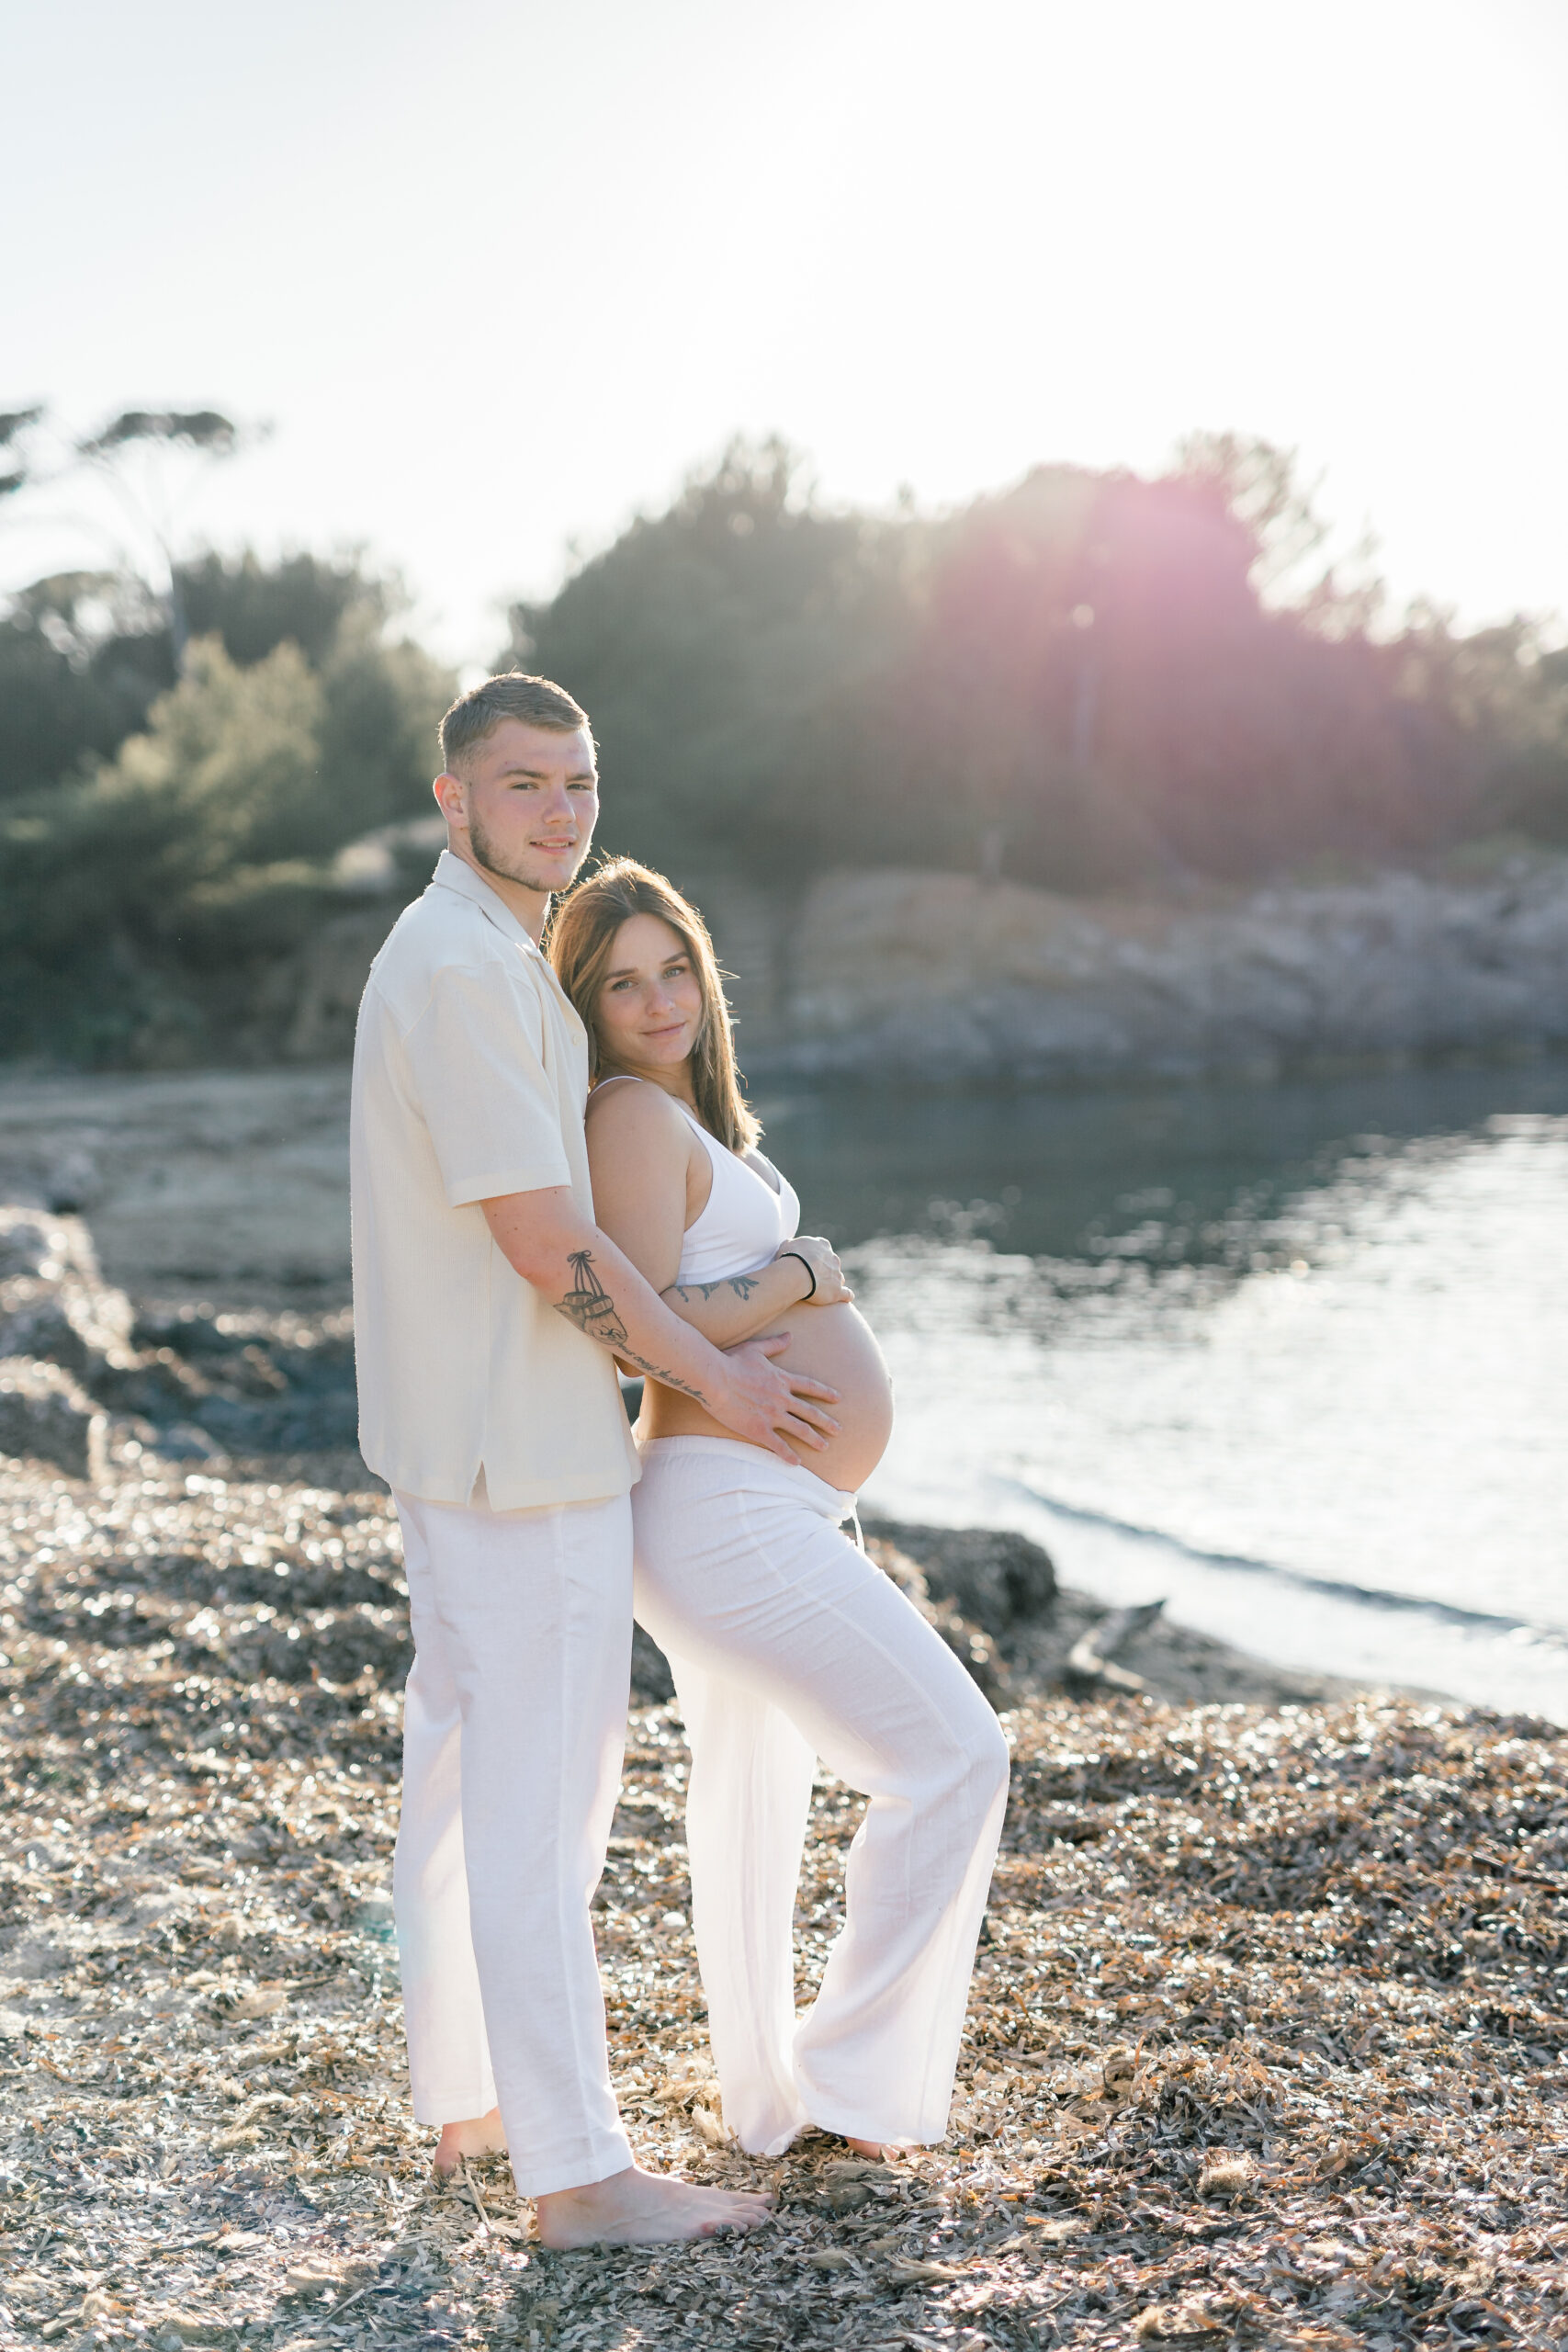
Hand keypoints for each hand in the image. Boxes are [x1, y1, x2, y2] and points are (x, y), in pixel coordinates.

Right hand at [713, 1335, 840, 1461]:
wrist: (714, 1378)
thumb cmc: (731, 1361)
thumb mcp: (755, 1348)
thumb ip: (774, 1344)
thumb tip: (790, 1335)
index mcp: (781, 1379)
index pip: (809, 1386)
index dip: (825, 1392)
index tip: (838, 1398)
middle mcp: (781, 1398)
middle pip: (810, 1411)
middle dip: (826, 1421)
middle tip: (839, 1430)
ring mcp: (772, 1415)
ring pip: (799, 1429)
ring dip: (814, 1439)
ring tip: (825, 1447)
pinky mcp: (758, 1429)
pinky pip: (778, 1445)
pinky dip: (788, 1454)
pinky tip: (797, 1463)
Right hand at [775, 1235, 852, 1306]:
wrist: (797, 1272)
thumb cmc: (790, 1258)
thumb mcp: (787, 1246)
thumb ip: (792, 1245)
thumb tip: (790, 1245)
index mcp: (822, 1245)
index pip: (824, 1248)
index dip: (817, 1256)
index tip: (809, 1262)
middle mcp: (833, 1258)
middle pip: (832, 1264)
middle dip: (825, 1270)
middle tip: (813, 1277)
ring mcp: (837, 1274)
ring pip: (839, 1278)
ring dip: (833, 1283)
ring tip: (822, 1290)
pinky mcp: (837, 1290)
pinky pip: (847, 1294)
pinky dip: (846, 1296)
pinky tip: (843, 1299)